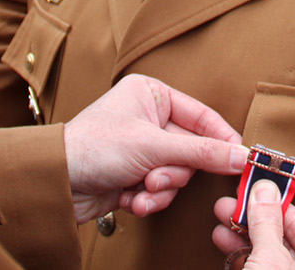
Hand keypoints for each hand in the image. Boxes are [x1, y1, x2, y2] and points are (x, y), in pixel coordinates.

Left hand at [64, 74, 245, 222]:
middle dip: (173, 171)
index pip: (202, 116)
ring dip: (160, 188)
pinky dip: (147, 198)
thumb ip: (201, 153)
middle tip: (157, 178)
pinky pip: (160, 188)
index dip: (221, 139)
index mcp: (152, 94)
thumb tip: (239, 156)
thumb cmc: (94, 148)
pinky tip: (130, 200)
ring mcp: (142, 147)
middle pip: (190, 150)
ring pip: (176, 173)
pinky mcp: (134, 173)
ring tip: (140, 190)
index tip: (240, 160)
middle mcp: (148, 117)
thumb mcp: (153, 147)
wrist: (55, 182)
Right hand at [211, 181, 294, 268]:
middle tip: (233, 198)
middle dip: (254, 218)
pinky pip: (260, 268)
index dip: (277, 203)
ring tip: (222, 215)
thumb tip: (264, 188)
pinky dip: (242, 256)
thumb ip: (266, 223)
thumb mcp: (271, 259)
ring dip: (242, 235)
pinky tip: (224, 239)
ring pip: (269, 255)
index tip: (256, 184)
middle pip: (284, 239)